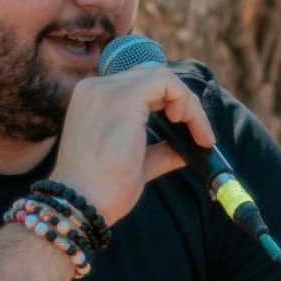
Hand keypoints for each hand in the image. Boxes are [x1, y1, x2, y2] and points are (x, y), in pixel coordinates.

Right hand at [49, 66, 213, 224]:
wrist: (80, 204)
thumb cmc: (101, 191)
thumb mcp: (136, 164)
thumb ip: (160, 151)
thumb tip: (187, 150)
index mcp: (93, 101)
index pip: (140, 86)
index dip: (169, 102)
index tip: (188, 132)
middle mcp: (95, 88)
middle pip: (151, 76)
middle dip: (181, 101)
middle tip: (199, 133)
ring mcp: (106, 89)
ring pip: (161, 76)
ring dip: (187, 101)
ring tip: (198, 132)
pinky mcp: (122, 98)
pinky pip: (165, 82)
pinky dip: (185, 100)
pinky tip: (188, 124)